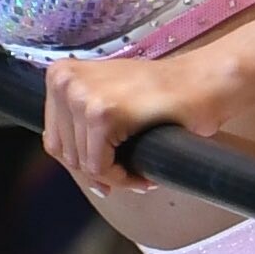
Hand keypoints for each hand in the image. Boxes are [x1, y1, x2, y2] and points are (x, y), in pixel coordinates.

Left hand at [42, 52, 223, 196]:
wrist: (200, 83)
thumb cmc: (161, 92)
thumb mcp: (106, 94)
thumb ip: (78, 119)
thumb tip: (68, 160)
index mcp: (61, 74)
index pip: (54, 138)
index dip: (80, 163)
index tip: (104, 173)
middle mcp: (66, 81)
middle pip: (65, 154)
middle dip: (97, 172)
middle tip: (127, 174)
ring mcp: (82, 96)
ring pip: (82, 164)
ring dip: (113, 177)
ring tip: (138, 173)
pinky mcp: (103, 114)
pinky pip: (101, 167)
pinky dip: (122, 179)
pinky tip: (142, 174)